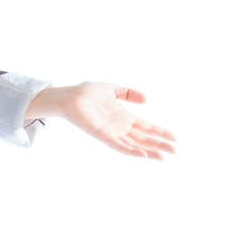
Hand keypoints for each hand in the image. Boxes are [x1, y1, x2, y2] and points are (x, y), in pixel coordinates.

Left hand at [48, 81, 176, 159]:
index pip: (147, 127)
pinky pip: (118, 145)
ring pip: (134, 144)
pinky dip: (130, 150)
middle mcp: (120, 127)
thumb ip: (129, 93)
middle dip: (159, 145)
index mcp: (124, 117)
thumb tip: (147, 99)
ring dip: (149, 151)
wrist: (69, 96)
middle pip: (144, 138)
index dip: (160, 132)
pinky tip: (143, 155)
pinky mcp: (102, 135)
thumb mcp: (113, 89)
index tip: (175, 138)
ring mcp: (112, 132)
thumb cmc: (87, 93)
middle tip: (175, 151)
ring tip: (163, 157)